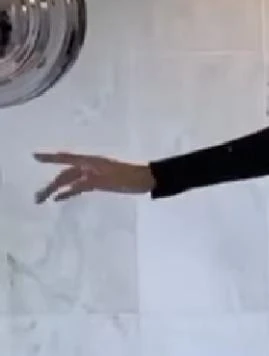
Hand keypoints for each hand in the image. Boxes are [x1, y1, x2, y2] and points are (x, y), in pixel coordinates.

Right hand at [34, 153, 154, 203]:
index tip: (34, 156)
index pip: (66, 157)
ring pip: (69, 181)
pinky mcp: (98, 183)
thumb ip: (91, 171)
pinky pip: (79, 187)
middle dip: (49, 185)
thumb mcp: (110, 172)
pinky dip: (68, 192)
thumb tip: (81, 171)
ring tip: (41, 200)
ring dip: (56, 189)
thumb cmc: (129, 173)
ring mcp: (93, 174)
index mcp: (90, 159)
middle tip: (36, 198)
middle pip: (64, 174)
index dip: (50, 157)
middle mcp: (88, 165)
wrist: (147, 178)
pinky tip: (58, 198)